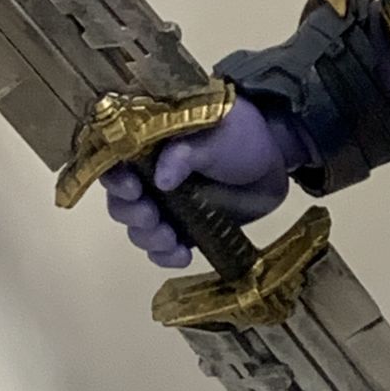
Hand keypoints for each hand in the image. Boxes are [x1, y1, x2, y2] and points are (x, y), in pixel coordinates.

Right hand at [101, 95, 294, 269]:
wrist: (275, 162)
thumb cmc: (241, 136)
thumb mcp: (216, 134)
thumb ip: (187, 152)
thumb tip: (161, 180)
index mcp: (149, 145)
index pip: (115, 161)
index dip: (114, 178)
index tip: (131, 187)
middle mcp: (149, 177)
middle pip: (121, 201)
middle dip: (130, 212)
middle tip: (150, 215)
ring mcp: (166, 206)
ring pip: (138, 228)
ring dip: (147, 237)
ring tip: (169, 238)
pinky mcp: (184, 230)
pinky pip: (163, 249)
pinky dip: (166, 256)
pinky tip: (182, 256)